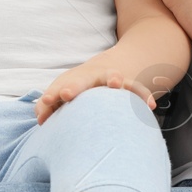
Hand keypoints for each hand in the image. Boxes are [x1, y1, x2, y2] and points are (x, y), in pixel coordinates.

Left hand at [35, 58, 161, 123]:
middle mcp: (89, 78)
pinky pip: (137, 89)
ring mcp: (109, 79)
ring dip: (112, 79)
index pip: (58, 88)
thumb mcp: (61, 95)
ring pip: (112, 77)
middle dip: (74, 86)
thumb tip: (42, 120)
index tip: (47, 101)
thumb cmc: (77, 90)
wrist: (104, 72)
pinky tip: (149, 105)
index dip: (52, 95)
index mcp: (71, 82)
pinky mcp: (128, 86)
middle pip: (81, 80)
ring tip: (115, 84)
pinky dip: (143, 95)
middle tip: (67, 93)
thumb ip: (48, 107)